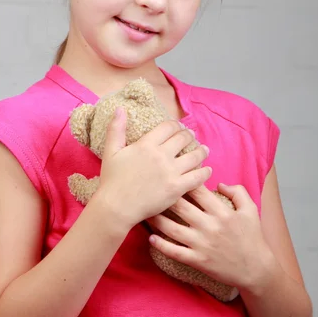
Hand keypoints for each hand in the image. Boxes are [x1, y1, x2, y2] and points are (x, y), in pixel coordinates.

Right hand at [97, 108, 211, 228]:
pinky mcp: (177, 188)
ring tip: (205, 150)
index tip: (178, 127)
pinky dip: (205, 172)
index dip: (176, 125)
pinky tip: (207, 170)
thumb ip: (116, 129)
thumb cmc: (112, 180)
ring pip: (194, 156)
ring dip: (202, 151)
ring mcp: (171, 172)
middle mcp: (161, 155)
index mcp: (146, 144)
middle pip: (183, 138)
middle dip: (189, 135)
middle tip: (192, 137)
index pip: (168, 127)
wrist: (117, 207)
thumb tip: (120, 109)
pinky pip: (197, 177)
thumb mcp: (110, 151)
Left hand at [147, 183, 274, 292]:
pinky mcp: (198, 260)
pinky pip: (175, 252)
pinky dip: (161, 245)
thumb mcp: (250, 209)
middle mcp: (209, 226)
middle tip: (150, 189)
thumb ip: (237, 191)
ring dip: (156, 219)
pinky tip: (150, 237)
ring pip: (172, 229)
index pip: (197, 190)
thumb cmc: (252, 237)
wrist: (256, 269)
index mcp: (221, 211)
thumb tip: (219, 182)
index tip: (171, 175)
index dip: (182, 180)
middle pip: (180, 206)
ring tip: (145, 211)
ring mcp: (202, 244)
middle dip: (163, 196)